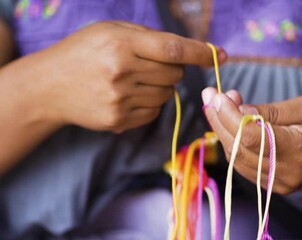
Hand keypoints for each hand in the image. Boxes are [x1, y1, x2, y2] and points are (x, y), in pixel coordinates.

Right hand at [14, 21, 225, 132]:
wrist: (48, 86)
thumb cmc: (83, 52)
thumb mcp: (110, 30)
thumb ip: (148, 37)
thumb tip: (187, 51)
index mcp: (121, 44)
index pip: (173, 49)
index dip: (201, 52)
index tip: (221, 54)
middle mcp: (122, 72)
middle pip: (175, 74)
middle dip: (173, 69)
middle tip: (151, 65)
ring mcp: (120, 100)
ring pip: (166, 95)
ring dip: (160, 87)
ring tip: (134, 80)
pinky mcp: (118, 121)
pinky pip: (154, 112)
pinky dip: (149, 103)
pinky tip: (127, 95)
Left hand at [202, 87, 301, 193]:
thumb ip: (272, 111)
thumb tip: (239, 110)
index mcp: (300, 150)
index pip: (251, 136)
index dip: (228, 116)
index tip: (216, 95)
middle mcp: (286, 173)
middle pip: (238, 148)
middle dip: (219, 119)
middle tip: (211, 95)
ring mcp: (278, 184)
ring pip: (235, 158)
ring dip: (222, 130)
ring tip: (222, 104)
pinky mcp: (272, 185)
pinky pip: (242, 164)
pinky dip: (231, 142)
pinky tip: (230, 122)